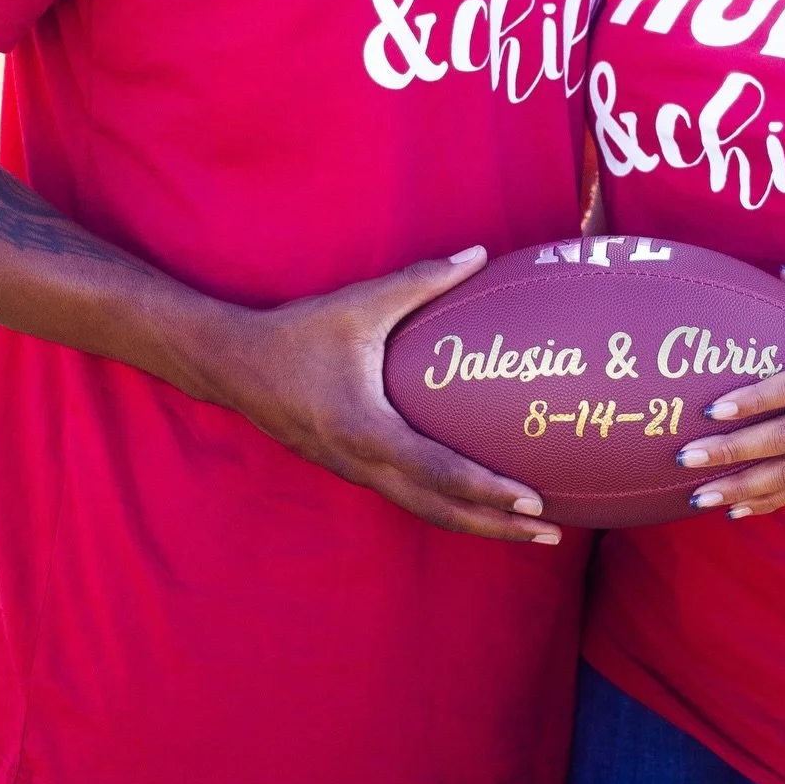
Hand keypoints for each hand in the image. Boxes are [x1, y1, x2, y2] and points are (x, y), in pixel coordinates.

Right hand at [195, 247, 561, 544]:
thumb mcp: (360, 304)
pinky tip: (475, 502)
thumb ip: (422, 280)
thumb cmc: (299, 333)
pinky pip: (408, 497)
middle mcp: (363, 463)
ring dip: (476, 523)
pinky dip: (447, 507)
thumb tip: (478, 253)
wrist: (235, 367)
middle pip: (440, 510)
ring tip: (526, 528)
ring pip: (424, 511)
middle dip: (497, 525)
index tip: (532, 498)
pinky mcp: (351, 469)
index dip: (487, 489)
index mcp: (367, 430)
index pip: (439, 472)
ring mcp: (356, 472)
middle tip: (550, 530)